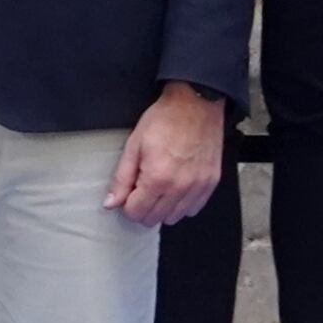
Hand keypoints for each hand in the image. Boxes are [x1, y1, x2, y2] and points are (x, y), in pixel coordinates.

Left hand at [107, 83, 225, 226]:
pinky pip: (195, 208)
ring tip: (160, 189)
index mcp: (157, 178)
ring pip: (175, 217)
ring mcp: (198, 186)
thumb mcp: (133, 145)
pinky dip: (183, 205)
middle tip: (141, 190)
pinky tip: (176, 190)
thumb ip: (121, 178)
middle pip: (154, 218)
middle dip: (143, 208)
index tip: (128, 193)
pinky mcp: (211, 181)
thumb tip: (111, 203)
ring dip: (163, 209)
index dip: (127, 205)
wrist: (196, 104)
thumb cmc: (165, 119)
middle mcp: (180, 187)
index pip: (136, 212)